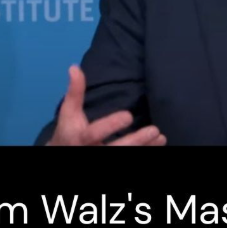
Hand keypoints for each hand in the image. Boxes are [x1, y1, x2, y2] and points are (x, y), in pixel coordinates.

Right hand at [47, 66, 166, 146]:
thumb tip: (75, 67)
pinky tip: (158, 144)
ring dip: (146, 147)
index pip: (95, 133)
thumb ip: (74, 92)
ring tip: (161, 137)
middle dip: (136, 141)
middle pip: (116, 149)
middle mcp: (93, 150)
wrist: (65, 153)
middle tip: (154, 130)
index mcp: (80, 137)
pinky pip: (133, 157)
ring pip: (127, 154)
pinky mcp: (114, 160)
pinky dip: (146, 151)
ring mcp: (104, 157)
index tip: (128, 115)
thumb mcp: (69, 113)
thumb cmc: (70, 131)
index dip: (111, 125)